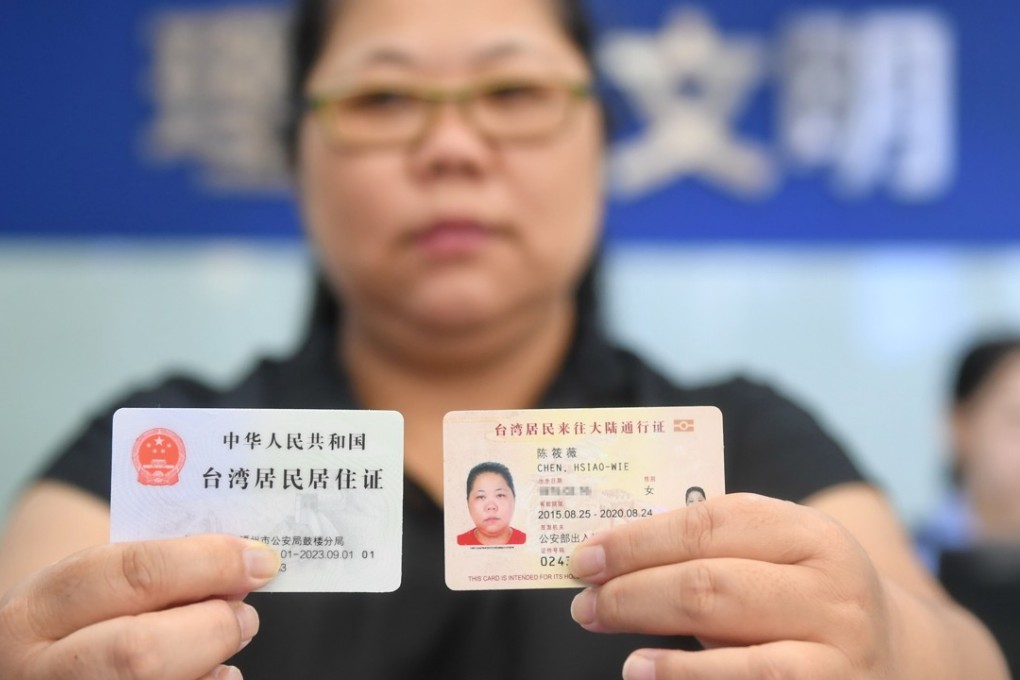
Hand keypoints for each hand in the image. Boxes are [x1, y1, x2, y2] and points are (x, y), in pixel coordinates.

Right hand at [0, 534, 279, 679]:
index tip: (257, 560)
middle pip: (141, 650)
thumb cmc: (79, 616)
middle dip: (212, 626)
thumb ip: (157, 570)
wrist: (36, 662)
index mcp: (39, 607)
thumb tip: (240, 567)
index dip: (208, 564)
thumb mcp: (94, 581)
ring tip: (231, 640)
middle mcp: (40, 669)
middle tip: (246, 615)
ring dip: (212, 661)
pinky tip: (214, 674)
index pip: (134, 574)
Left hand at [568, 493, 898, 678]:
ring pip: (733, 647)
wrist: (900, 658)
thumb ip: (712, 548)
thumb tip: (612, 558)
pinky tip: (651, 674)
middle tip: (583, 603)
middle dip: (631, 592)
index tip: (584, 557)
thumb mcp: (777, 556)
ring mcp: (838, 652)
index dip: (637, 540)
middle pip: (709, 584)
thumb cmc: (805, 597)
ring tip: (609, 639)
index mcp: (810, 533)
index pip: (709, 524)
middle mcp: (832, 589)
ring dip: (657, 644)